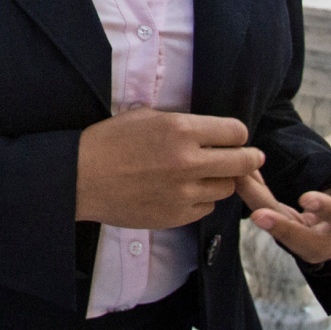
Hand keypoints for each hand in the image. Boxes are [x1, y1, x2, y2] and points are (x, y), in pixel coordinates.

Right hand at [76, 106, 264, 228]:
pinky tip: (184, 191)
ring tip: (204, 175)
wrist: (81, 178)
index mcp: (180, 129)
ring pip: (226, 188)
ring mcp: (185, 192)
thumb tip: (206, 128)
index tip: (235, 137)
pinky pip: (206, 207)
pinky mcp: (178, 216)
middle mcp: (188, 161)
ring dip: (220, 180)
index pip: (236, 132)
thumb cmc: (107, 142)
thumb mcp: (142, 116)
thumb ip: (178, 121)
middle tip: (249, 158)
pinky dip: (201, 199)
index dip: (238, 134)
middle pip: (243, 162)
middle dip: (249, 159)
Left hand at [240, 112, 330, 264]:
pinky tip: (243, 176)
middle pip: (312, 245)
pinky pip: (276, 218)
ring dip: (261, 208)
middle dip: (284, 230)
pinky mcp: (297, 231)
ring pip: (286, 233)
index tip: (307, 199)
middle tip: (259, 215)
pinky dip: (258, 198)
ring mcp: (316, 236)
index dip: (328, 210)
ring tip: (239, 181)